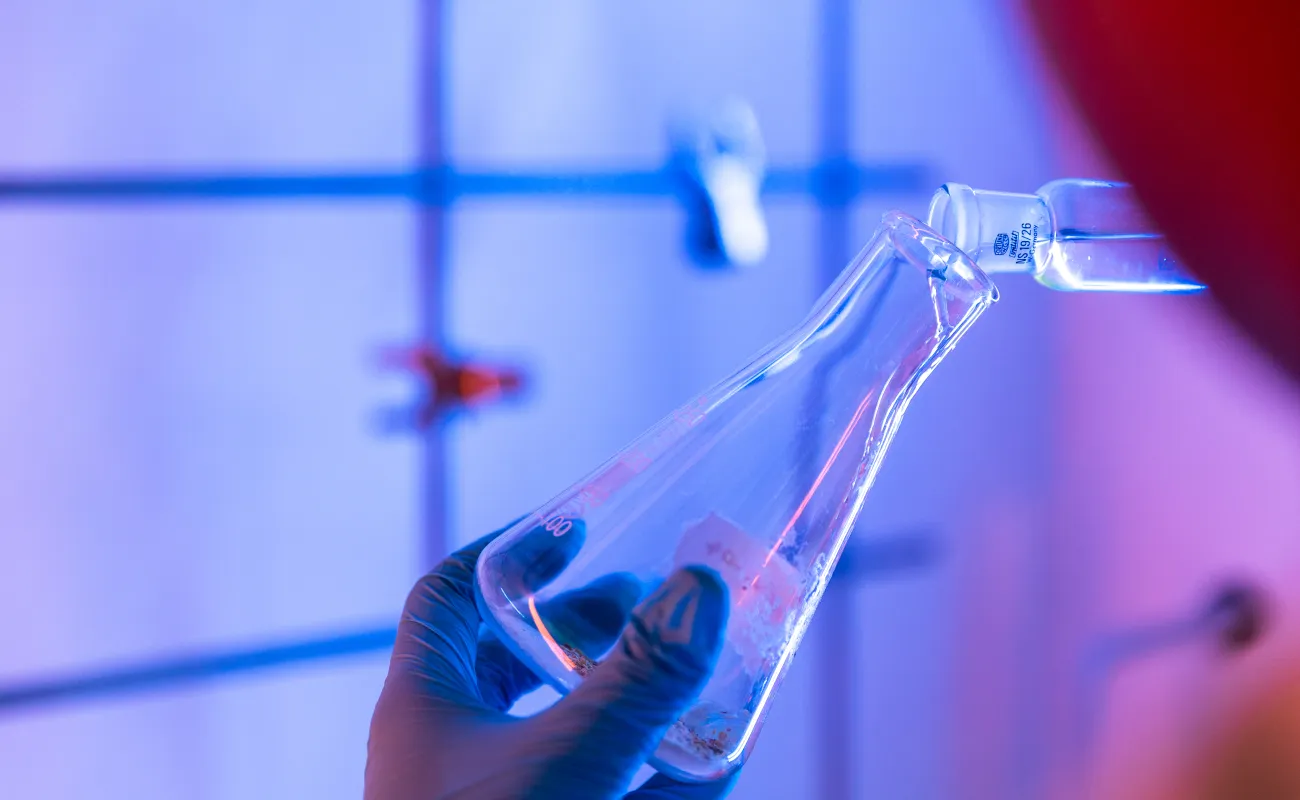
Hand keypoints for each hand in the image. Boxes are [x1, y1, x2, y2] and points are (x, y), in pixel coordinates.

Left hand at [364, 524, 735, 799]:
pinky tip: (711, 770)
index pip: (453, 595)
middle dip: (593, 631)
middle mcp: (448, 755)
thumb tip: (700, 584)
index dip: (515, 551)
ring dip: (631, 705)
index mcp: (425, 708)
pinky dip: (653, 781)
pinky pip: (595, 792)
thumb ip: (639, 681)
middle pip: (512, 659)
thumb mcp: (571, 766)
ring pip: (561, 732)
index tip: (584, 528)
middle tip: (656, 614)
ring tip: (700, 687)